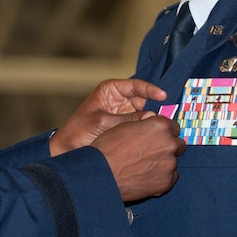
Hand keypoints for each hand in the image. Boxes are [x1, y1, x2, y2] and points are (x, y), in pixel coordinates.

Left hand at [49, 78, 167, 155]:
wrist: (69, 150)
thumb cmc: (78, 131)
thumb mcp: (102, 122)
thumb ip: (126, 120)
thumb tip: (152, 117)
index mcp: (111, 90)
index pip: (136, 86)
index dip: (150, 90)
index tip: (162, 96)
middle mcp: (120, 100)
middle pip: (144, 100)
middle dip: (155, 106)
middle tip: (167, 115)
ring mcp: (124, 114)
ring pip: (145, 114)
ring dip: (152, 120)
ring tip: (163, 126)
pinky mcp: (126, 128)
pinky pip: (140, 126)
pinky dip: (147, 130)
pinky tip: (155, 135)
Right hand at [92, 115, 183, 201]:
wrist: (101, 174)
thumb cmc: (107, 149)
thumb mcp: (124, 126)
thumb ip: (144, 124)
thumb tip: (152, 120)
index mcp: (159, 126)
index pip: (174, 127)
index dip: (164, 132)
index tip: (158, 137)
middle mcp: (168, 143)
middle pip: (177, 144)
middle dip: (167, 148)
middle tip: (151, 153)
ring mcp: (169, 164)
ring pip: (173, 162)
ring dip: (163, 163)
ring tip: (144, 166)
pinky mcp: (166, 182)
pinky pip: (170, 178)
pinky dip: (161, 177)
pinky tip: (146, 176)